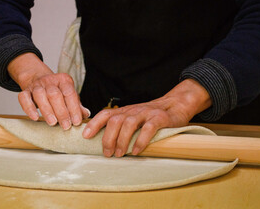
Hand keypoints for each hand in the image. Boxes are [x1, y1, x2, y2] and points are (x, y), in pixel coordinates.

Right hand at [7, 53, 89, 128]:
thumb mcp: (69, 95)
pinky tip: (35, 117)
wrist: (39, 78)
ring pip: (40, 95)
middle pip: (55, 94)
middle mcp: (50, 80)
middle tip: (66, 126)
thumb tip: (86, 114)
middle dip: (61, 112)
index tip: (76, 122)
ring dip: (47, 110)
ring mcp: (37, 85)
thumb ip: (77, 105)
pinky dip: (29, 108)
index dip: (74, 108)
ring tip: (52, 123)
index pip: (70, 93)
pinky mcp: (25, 90)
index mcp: (64, 80)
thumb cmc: (58, 91)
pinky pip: (24, 97)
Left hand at [82, 79, 211, 156]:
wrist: (174, 105)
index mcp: (124, 111)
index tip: (85, 136)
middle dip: (107, 138)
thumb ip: (120, 125)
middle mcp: (133, 110)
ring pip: (129, 124)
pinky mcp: (159, 119)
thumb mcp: (132, 117)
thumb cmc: (150, 116)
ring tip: (119, 154)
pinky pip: (148, 128)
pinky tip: (135, 151)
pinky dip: (140, 140)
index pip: (105, 114)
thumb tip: (102, 141)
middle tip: (107, 153)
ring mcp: (146, 113)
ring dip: (121, 141)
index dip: (94, 124)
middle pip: (115, 121)